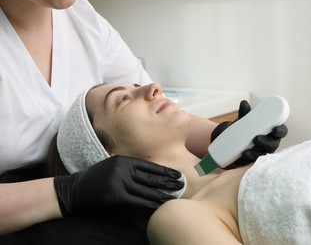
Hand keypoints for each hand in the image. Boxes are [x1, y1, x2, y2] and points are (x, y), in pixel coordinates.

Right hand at [53, 155, 183, 216]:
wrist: (71, 191)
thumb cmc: (94, 181)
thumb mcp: (111, 168)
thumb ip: (129, 170)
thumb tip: (151, 177)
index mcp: (122, 160)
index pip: (149, 166)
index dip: (165, 171)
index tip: (177, 175)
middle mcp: (122, 168)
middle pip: (151, 176)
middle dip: (168, 182)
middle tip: (182, 185)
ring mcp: (118, 181)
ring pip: (147, 190)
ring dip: (162, 194)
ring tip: (175, 197)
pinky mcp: (116, 196)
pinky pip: (138, 201)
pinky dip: (150, 204)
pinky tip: (160, 206)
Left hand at [210, 100, 287, 168]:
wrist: (229, 141)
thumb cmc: (242, 128)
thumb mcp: (243, 121)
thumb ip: (245, 113)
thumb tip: (244, 103)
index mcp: (271, 131)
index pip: (281, 131)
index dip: (280, 131)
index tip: (274, 130)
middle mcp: (270, 142)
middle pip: (273, 144)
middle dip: (266, 142)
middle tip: (256, 138)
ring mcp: (262, 152)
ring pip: (263, 154)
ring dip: (256, 153)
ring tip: (246, 151)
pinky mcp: (254, 159)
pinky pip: (254, 161)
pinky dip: (249, 158)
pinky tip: (243, 155)